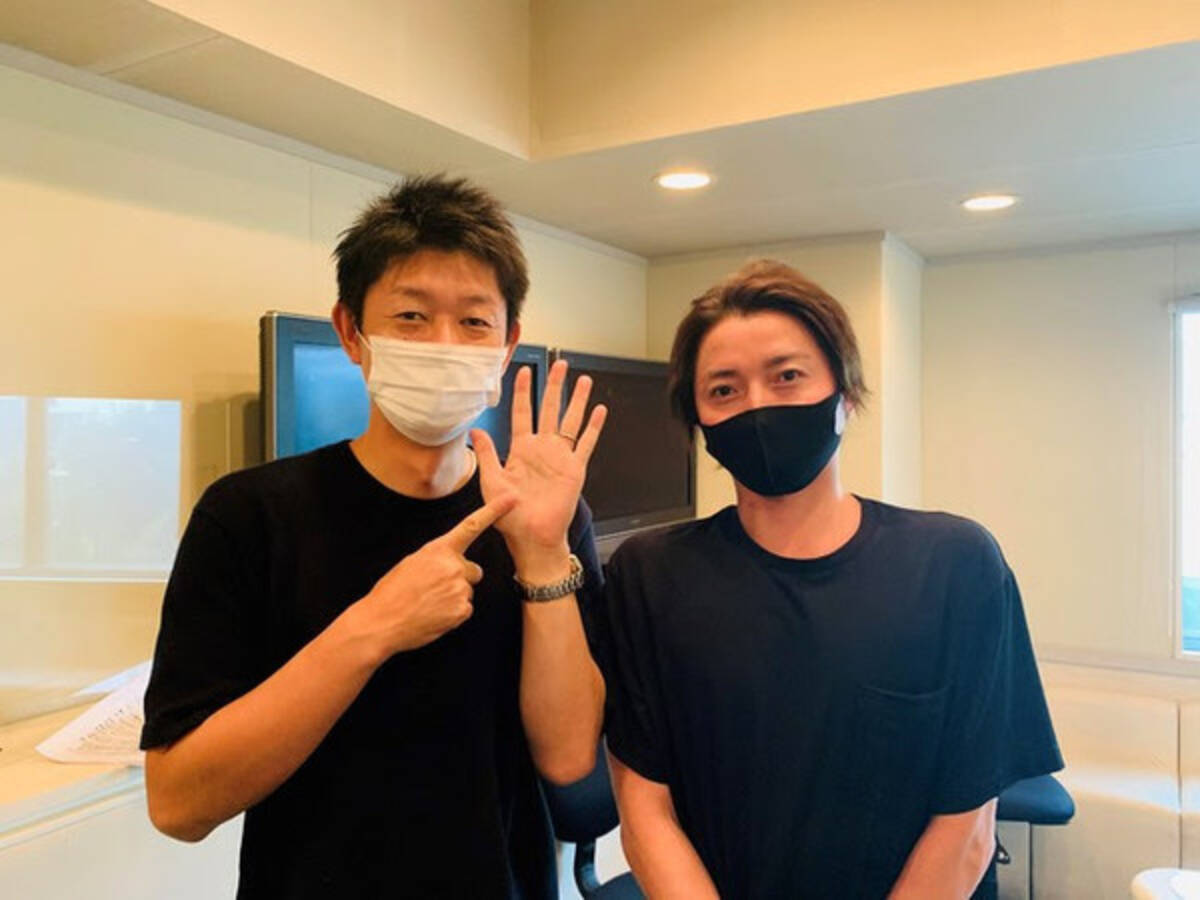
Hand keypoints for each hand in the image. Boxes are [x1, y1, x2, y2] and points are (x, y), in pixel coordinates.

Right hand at [347, 493, 515, 660]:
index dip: (494, 511)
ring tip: (429, 603)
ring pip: (467, 591)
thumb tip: (450, 564)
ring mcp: (459, 589)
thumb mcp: (412, 563)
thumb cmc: (392, 592)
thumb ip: (437, 559)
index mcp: (439, 550)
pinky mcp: (461, 610)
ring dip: (453, 597)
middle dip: (461, 578)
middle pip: (473, 571)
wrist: (381, 622)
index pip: (471, 526)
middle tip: (436, 588)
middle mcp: (453, 566)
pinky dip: (453, 613)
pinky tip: (434, 614)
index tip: (512, 500)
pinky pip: (465, 609)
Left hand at [472, 359, 606, 579]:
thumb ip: (487, 455)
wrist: (532, 538)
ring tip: (584, 380)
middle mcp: (542, 449)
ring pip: (570, 421)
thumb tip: (476, 430)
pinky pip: (586, 444)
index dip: (523, 392)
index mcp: (521, 450)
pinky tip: (600, 411)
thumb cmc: (510, 516)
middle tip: (560, 364)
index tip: (524, 371)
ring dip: (577, 400)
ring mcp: (560, 458)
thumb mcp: (491, 482)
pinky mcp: (575, 469)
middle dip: (555, 386)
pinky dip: (594, 427)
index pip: (522, 413)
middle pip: (549, 409)